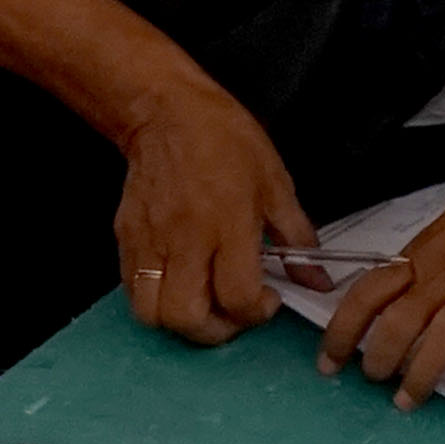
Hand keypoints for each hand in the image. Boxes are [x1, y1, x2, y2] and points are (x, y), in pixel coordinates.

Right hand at [117, 94, 313, 345]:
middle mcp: (185, 240)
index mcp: (228, 225)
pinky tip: (180, 281)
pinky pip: (133, 290)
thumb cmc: (226, 141)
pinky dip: (157, 300)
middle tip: (233, 312)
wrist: (166, 112)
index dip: (256, 313)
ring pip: (152, 314)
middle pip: (187, 318)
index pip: (237, 298)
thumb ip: (297, 238)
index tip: (268, 299)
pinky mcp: (126, 239)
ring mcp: (150, 242)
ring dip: (180, 322)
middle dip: (216, 331)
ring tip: (203, 302)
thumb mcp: (275, 183)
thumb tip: (317, 280)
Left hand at [319, 141, 444, 411]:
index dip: (341, 331)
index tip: (328, 362)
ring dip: (419, 374)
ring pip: (441, 334)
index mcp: (421, 257)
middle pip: (398, 320)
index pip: (368, 295)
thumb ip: (422, 272)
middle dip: (377, 358)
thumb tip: (394, 310)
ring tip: (409, 401)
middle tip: (373, 382)